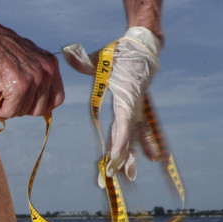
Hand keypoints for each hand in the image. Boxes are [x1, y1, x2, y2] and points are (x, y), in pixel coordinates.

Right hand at [0, 17, 63, 119]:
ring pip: (23, 111)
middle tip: (6, 98)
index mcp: (50, 64)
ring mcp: (33, 79)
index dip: (40, 106)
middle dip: (21, 108)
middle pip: (39, 109)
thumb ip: (34, 77)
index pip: (57, 99)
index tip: (25, 105)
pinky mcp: (18, 87)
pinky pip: (10, 111)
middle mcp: (46, 72)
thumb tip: (33, 103)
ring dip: (6, 106)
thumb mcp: (25, 60)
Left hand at [62, 26, 161, 183]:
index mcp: (125, 95)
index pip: (123, 122)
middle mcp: (134, 105)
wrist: (143, 44)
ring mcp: (138, 107)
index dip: (120, 140)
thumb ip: (82, 58)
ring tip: (130, 177)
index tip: (114, 156)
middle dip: (121, 157)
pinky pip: (142, 129)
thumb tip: (66, 50)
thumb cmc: (119, 52)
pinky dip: (148, 144)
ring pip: (136, 136)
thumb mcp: (100, 56)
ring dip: (133, 156)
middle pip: (128, 135)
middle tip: (113, 175)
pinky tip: (155, 158)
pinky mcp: (138, 108)